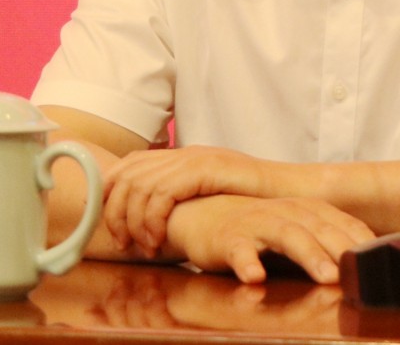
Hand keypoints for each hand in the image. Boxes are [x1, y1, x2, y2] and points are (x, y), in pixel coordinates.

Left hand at [105, 146, 287, 253]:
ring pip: (141, 185)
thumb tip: (155, 218)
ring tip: (143, 247)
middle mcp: (183, 153)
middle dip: (115, 211)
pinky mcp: (207, 170)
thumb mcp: (212, 196)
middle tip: (122, 242)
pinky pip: (164, 193)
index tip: (106, 223)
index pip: (129, 165)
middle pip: (128, 174)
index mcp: (182, 156)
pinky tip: (159, 240)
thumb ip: (186, 199)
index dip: (109, 191)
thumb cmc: (255, 201)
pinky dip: (153, 219)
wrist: (293, 190)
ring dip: (134, 221)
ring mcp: (195, 158)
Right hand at [165, 194, 373, 284]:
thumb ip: (327, 241)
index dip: (361, 240)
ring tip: (325, 276)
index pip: (341, 223)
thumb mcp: (296, 229)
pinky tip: (255, 277)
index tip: (381, 261)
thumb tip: (366, 264)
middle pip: (320, 228)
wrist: (202, 215)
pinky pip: (239, 250)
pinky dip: (248, 262)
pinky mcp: (228, 239)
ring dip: (309, 254)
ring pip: (287, 235)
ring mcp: (256, 223)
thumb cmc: (258, 228)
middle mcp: (285, 212)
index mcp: (306, 210)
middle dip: (341, 249)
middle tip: (359, 273)